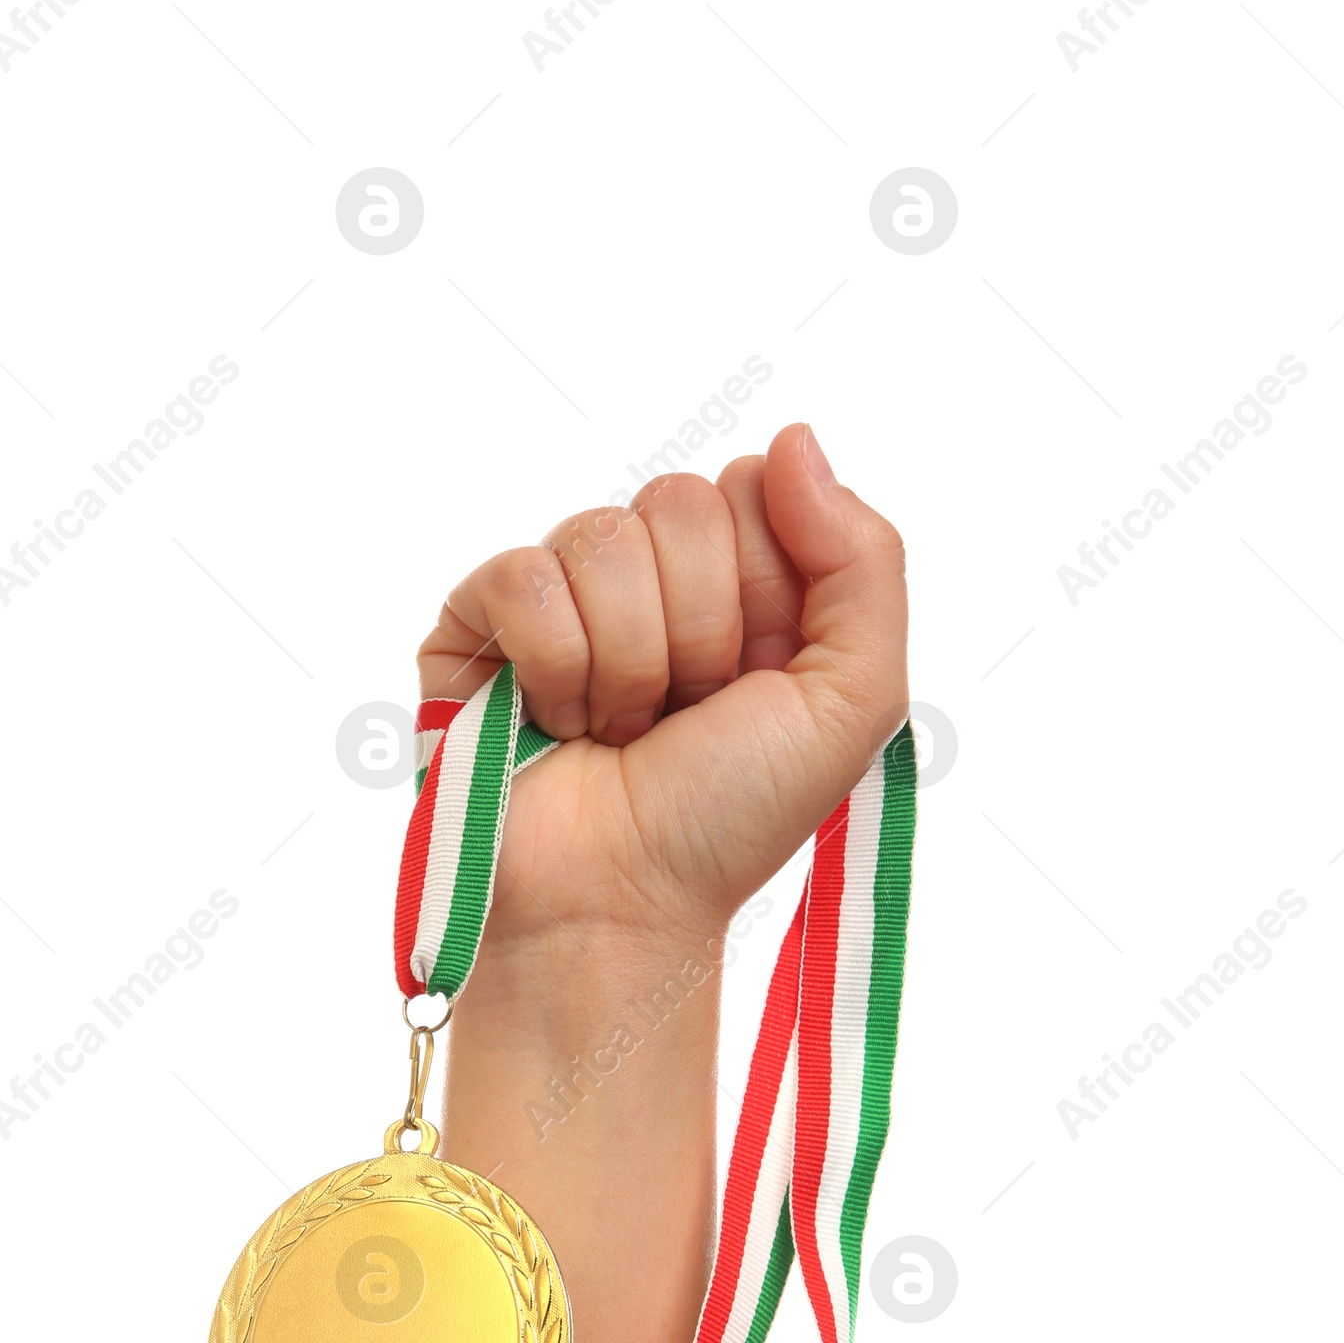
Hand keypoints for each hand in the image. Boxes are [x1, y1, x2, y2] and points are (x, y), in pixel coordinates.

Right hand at [416, 423, 907, 947]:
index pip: (755, 487)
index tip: (753, 678)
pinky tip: (557, 724)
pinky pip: (523, 575)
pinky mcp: (478, 622)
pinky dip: (555, 667)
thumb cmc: (728, 820)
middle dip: (697, 630)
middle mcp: (650, 579)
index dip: (763, 586)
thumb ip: (866, 561)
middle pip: (681, 501)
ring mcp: (561, 596)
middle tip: (682, 715)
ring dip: (628, 663)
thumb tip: (794, 438)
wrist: (619, 905)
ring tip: (620, 732)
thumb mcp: (852, 699)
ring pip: (603, 535)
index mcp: (742, 586)